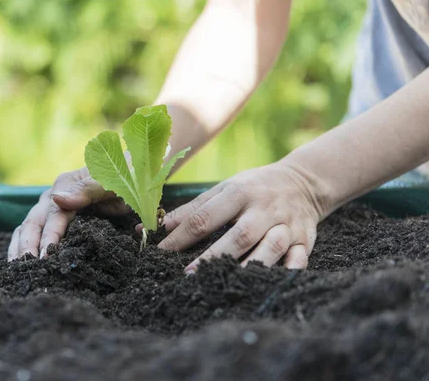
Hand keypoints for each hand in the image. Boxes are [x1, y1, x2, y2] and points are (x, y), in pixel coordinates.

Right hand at [7, 167, 129, 260]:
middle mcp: (54, 195)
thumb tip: (57, 198)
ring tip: (17, 270)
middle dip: (29, 246)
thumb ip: (88, 189)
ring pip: (29, 228)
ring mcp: (52, 208)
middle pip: (35, 222)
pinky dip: (25, 246)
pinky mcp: (56, 220)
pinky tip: (19, 264)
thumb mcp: (111, 180)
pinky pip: (36, 233)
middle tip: (26, 268)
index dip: (49, 237)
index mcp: (66, 184)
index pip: (54, 215)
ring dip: (21, 248)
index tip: (47, 256)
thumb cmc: (124, 177)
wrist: (132, 177)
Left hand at [157, 161, 328, 271]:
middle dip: (214, 255)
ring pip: (271, 248)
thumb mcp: (224, 188)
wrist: (304, 180)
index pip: (206, 216)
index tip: (161, 252)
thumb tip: (160, 226)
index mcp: (240, 193)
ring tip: (225, 283)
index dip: (181, 236)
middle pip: (240, 235)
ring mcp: (286, 225)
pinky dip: (286, 273)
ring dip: (249, 266)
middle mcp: (264, 209)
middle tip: (189, 274)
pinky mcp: (305, 240)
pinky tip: (268, 284)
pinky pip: (299, 259)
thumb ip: (194, 208)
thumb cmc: (254, 187)